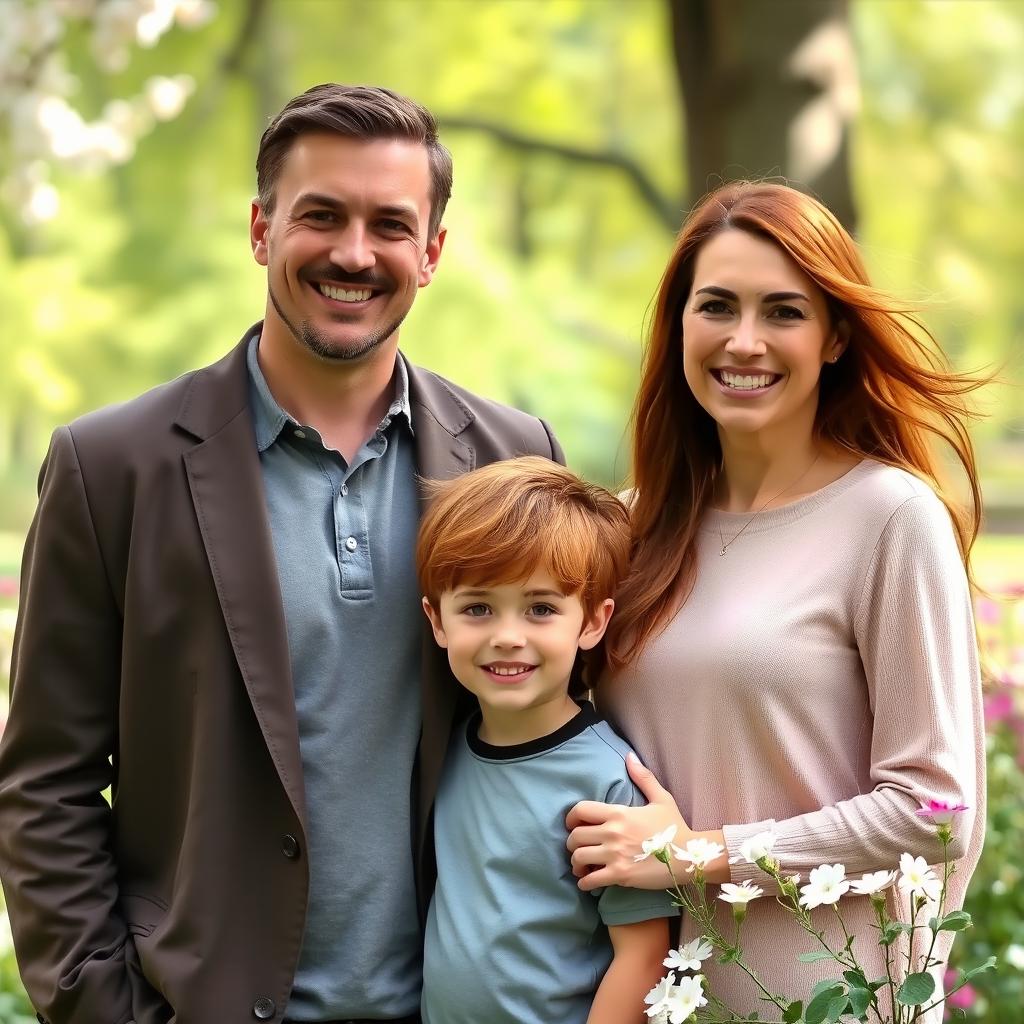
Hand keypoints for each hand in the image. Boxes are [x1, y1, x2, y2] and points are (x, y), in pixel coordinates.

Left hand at [566, 753, 690, 891]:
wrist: (690, 856)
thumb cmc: (674, 827)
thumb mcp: (661, 798)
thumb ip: (643, 777)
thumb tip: (629, 756)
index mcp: (619, 813)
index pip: (580, 810)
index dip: (570, 818)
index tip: (573, 825)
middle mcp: (613, 832)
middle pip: (575, 836)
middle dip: (572, 843)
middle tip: (578, 848)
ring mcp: (616, 855)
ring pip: (579, 857)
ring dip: (576, 863)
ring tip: (582, 866)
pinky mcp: (621, 876)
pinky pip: (591, 880)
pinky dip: (584, 883)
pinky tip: (587, 882)